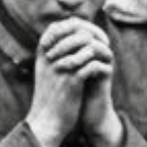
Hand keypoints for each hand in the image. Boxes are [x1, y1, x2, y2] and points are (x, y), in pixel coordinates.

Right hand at [28, 19, 105, 146]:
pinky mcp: (72, 82)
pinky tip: (102, 70)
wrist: (46, 122)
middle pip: (74, 31)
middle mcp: (50, 57)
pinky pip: (90, 64)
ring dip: (97, 49)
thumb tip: (70, 38)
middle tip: (104, 43)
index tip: (91, 33)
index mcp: (42, 53)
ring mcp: (61, 68)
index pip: (58, 26)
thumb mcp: (46, 72)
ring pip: (84, 44)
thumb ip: (55, 54)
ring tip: (104, 56)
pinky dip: (99, 65)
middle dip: (93, 34)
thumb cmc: (48, 96)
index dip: (77, 25)